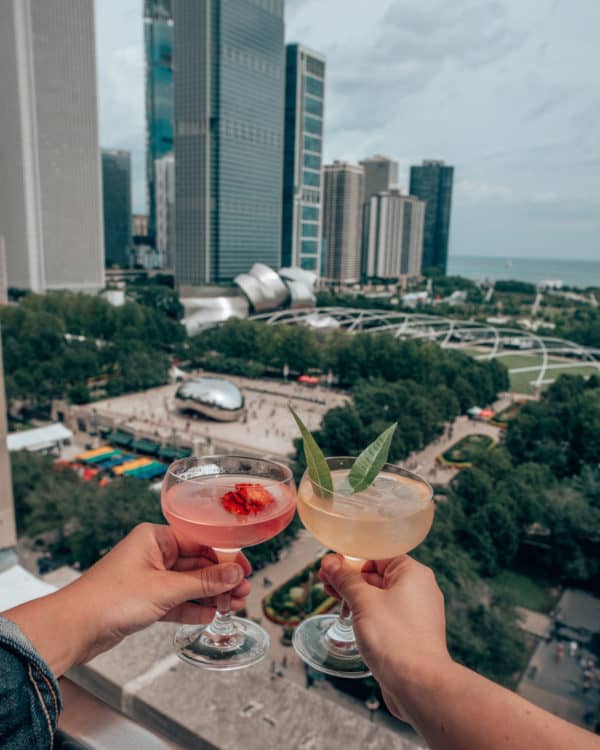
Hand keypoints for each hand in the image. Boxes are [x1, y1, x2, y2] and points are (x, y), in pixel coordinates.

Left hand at [4, 523, 250, 674]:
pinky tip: (211, 614)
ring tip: (233, 606)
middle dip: (221, 578)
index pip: (200, 541)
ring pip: (188, 584)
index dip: (225, 556)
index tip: (245, 569)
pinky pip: (176, 601)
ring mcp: (148, 577)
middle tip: (243, 592)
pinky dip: (192, 608)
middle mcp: (152, 553)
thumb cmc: (109, 598)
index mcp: (154, 537)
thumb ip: (203, 582)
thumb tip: (235, 573)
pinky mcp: (144, 600)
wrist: (73, 629)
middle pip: (196, 563)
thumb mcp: (165, 589)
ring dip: (211, 595)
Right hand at [320, 554, 451, 721]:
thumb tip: (331, 563)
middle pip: (377, 574)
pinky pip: (384, 614)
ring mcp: (415, 613)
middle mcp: (418, 590)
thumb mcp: (364, 602)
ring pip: (379, 596)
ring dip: (354, 595)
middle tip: (325, 580)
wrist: (418, 684)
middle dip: (349, 578)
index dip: (351, 558)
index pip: (378, 555)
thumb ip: (345, 580)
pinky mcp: (409, 633)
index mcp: (413, 573)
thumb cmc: (396, 639)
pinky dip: (366, 612)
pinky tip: (349, 616)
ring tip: (332, 597)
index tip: (330, 565)